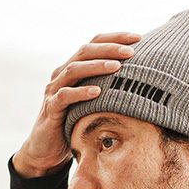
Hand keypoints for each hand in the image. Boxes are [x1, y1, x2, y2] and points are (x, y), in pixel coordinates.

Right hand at [12, 31, 142, 177]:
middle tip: (130, 51)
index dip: (115, 38)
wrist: (46, 151)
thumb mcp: (93, 104)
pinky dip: (81, 93)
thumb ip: (108, 89)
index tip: (138, 38)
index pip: (94, 44)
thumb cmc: (74, 125)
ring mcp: (54, 90)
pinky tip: (97, 92)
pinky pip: (65, 96)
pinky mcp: (50, 109)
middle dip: (109, 49)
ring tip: (117, 66)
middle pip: (85, 51)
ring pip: (74, 70)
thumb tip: (141, 83)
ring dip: (96, 66)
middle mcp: (62, 74)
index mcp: (73, 68)